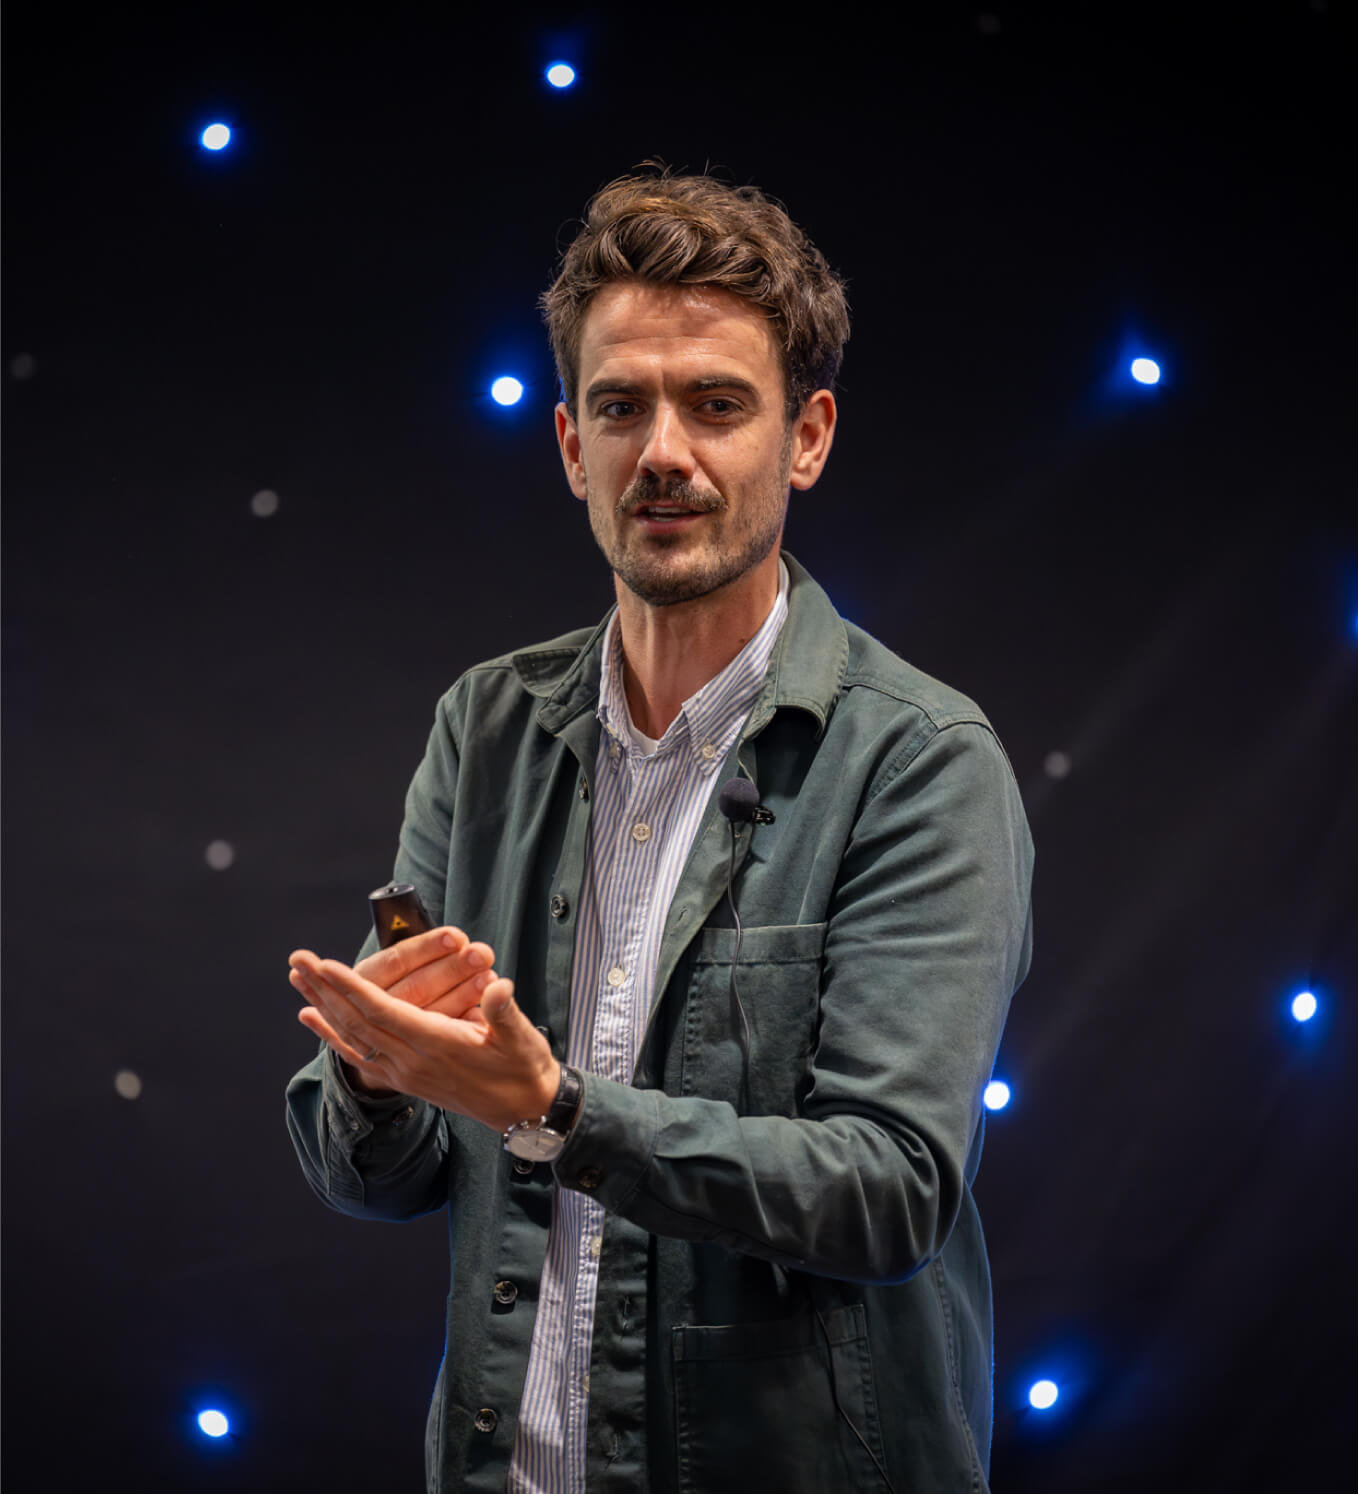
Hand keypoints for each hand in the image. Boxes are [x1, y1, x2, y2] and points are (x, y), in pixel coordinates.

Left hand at [289, 942, 559, 1132]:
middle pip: (356, 1021)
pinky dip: (332, 1035)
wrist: (525, 1111)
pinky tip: (312, 1017)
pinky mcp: (404, 1078)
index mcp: (437, 1044)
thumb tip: (499, 987)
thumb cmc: (524, 1069)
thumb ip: (506, 1012)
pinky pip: (359, 1055)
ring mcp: (404, 1072)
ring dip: (322, 1004)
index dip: (353, 988)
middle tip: (297, 959)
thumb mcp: (523, 1038)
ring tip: (297, 978)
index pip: (384, 1012)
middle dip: (325, 988)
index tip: (325, 964)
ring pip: (352, 1036)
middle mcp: (412, 1061)